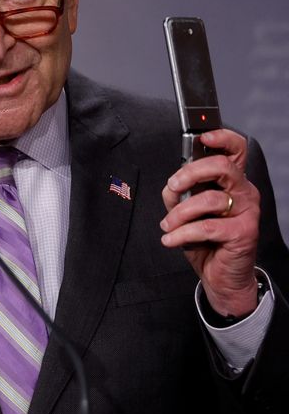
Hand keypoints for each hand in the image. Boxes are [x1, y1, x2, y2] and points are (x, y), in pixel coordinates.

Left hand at [160, 129, 260, 316]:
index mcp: (231, 181)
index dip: (222, 138)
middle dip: (190, 173)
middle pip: (222, 166)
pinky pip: (206, 227)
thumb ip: (181, 193)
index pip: (235, 150)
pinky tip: (170, 239)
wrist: (221, 275)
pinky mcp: (243, 232)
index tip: (203, 138)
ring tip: (167, 225)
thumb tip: (171, 185)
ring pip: (208, 199)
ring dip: (179, 213)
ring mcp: (246, 211)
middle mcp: (243, 191)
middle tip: (173, 186)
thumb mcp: (187, 212)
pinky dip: (181, 234)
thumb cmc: (205, 240)